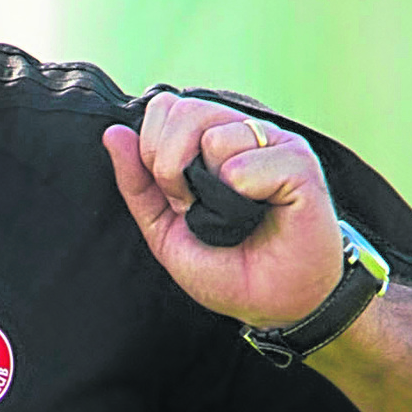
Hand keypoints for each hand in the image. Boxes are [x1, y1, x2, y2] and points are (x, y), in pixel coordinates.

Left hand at [103, 94, 345, 328]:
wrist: (273, 303)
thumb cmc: (227, 267)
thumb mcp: (164, 229)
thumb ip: (137, 183)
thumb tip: (113, 133)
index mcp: (210, 140)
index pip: (164, 108)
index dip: (153, 151)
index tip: (176, 198)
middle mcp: (240, 133)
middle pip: (184, 110)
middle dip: (171, 166)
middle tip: (195, 206)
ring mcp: (272, 143)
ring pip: (214, 134)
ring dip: (213, 188)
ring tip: (235, 213)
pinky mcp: (298, 160)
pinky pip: (246, 162)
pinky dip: (244, 195)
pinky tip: (262, 210)